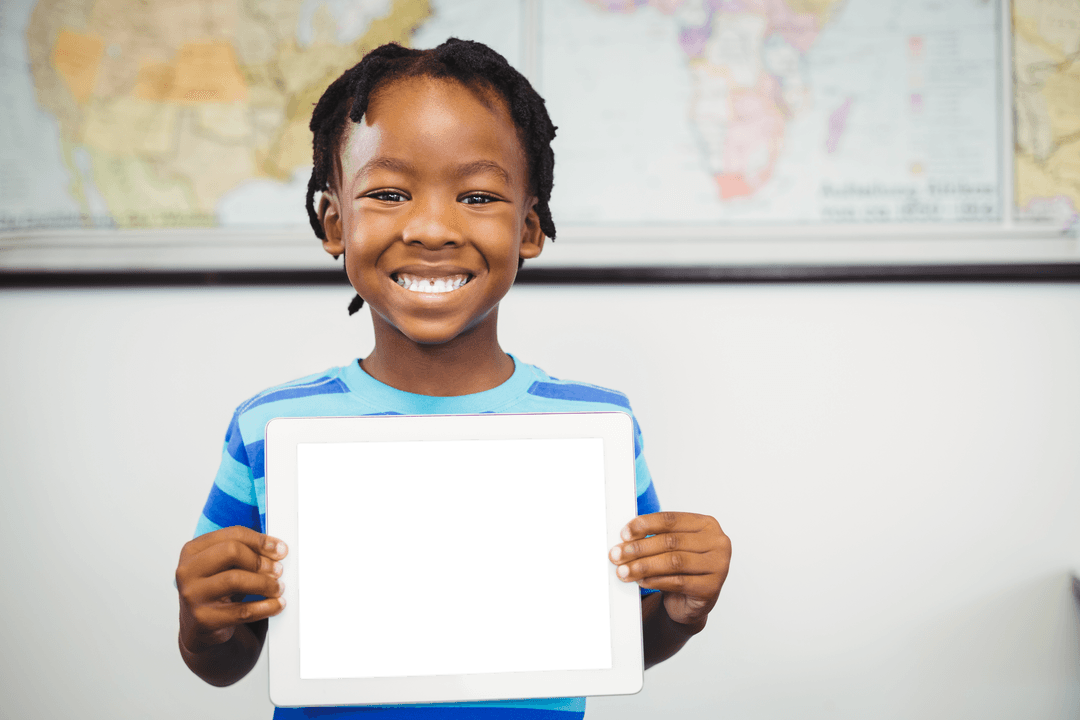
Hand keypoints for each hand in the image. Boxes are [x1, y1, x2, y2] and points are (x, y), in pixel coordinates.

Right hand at [175, 526, 287, 653]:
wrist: (198, 624)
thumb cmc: (216, 588)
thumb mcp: (223, 565)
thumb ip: (244, 552)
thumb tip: (277, 550)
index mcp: (193, 550)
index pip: (232, 534)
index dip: (261, 541)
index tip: (280, 549)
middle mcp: (188, 570)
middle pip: (232, 552)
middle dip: (260, 560)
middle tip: (278, 570)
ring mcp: (193, 595)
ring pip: (235, 579)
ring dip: (265, 583)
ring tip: (278, 587)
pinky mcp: (203, 619)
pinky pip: (241, 611)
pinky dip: (265, 607)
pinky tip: (276, 605)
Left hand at [609, 512, 730, 626]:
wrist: (691, 601)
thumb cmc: (680, 569)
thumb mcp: (670, 547)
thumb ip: (655, 537)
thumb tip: (625, 538)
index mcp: (706, 524)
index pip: (671, 520)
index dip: (645, 525)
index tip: (624, 534)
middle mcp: (718, 542)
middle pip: (671, 541)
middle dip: (639, 548)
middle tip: (617, 555)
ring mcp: (719, 565)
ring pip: (674, 562)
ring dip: (644, 566)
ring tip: (624, 571)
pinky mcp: (712, 588)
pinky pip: (678, 582)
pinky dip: (655, 581)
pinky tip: (640, 581)